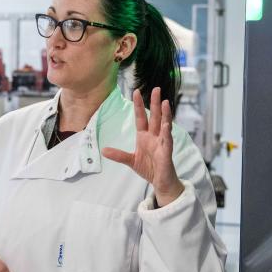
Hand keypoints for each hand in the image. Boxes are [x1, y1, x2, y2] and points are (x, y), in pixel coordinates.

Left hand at [102, 87, 184, 205]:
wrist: (160, 182)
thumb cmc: (149, 168)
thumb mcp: (130, 160)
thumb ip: (118, 155)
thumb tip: (103, 150)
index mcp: (145, 136)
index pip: (141, 118)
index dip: (139, 105)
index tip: (136, 91)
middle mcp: (155, 137)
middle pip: (155, 117)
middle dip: (155, 103)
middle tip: (157, 89)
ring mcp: (162, 144)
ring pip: (165, 126)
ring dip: (165, 115)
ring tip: (165, 102)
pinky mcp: (167, 154)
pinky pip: (168, 142)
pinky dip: (168, 134)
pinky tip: (167, 125)